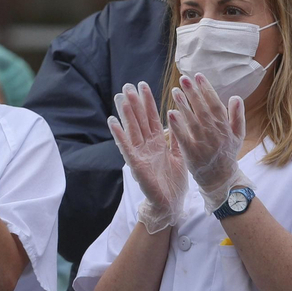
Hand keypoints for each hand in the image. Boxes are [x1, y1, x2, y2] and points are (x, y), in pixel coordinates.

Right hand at [108, 82, 187, 232]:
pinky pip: (126, 147)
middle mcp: (146, 146)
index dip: (148, 102)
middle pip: (139, 120)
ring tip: (121, 97)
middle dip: (135, 103)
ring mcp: (139, 154)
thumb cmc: (173, 183)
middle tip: (129, 85)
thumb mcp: (179, 156)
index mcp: (157, 143)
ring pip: (132, 129)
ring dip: (126, 113)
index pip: (152, 118)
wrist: (170, 204)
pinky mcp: (135, 164)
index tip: (144, 86)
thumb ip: (176, 139)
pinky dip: (119, 134)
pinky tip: (112, 122)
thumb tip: (177, 119)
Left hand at [169, 74, 248, 212]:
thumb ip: (236, 116)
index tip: (199, 76)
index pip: (216, 104)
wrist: (221, 180)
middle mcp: (215, 134)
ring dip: (183, 105)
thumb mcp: (237, 136)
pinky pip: (183, 137)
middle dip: (193, 93)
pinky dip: (177, 125)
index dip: (207, 90)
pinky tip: (170, 113)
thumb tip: (236, 97)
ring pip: (193, 121)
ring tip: (174, 90)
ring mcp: (204, 144)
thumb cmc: (227, 154)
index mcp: (226, 128)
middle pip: (203, 110)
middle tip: (184, 78)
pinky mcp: (192, 153)